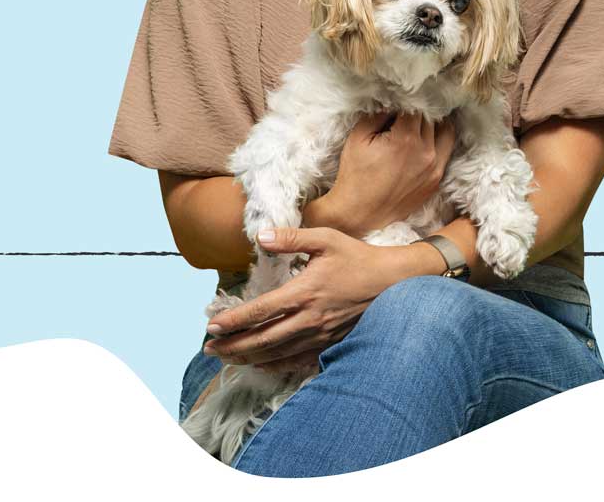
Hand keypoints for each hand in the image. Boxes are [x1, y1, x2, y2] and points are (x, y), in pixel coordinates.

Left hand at [203, 226, 415, 373]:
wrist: (394, 282)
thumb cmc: (358, 258)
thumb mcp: (326, 239)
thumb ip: (291, 238)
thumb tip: (260, 236)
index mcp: (304, 292)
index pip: (260, 311)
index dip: (233, 320)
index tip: (212, 326)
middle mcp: (308, 319)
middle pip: (262, 340)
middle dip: (233, 346)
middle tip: (209, 349)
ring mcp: (319, 335)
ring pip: (277, 354)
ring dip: (249, 358)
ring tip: (227, 359)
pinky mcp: (330, 344)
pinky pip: (298, 360)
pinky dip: (276, 366)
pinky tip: (262, 366)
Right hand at [324, 110, 456, 235]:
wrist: (360, 214)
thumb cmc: (355, 175)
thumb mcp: (359, 137)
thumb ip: (378, 114)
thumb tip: (393, 101)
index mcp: (405, 139)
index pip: (416, 106)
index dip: (406, 101)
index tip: (400, 100)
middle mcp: (425, 152)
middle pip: (430, 118)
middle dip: (418, 112)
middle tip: (405, 112)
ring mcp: (434, 168)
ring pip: (444, 132)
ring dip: (433, 124)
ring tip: (419, 123)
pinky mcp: (436, 180)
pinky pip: (445, 152)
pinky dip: (438, 142)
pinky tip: (425, 140)